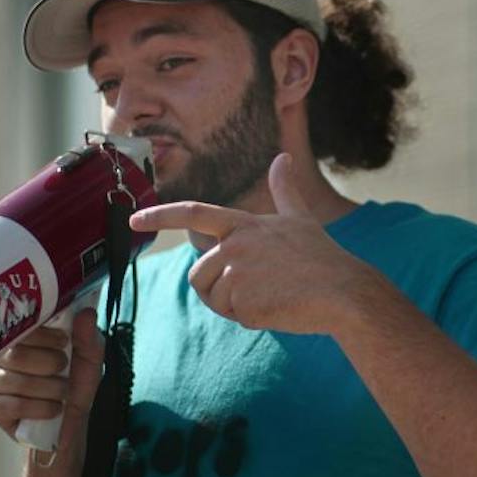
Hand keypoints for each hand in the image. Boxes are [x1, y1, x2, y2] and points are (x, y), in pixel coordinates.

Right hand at [0, 307, 103, 456]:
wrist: (71, 423)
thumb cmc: (76, 384)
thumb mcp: (90, 358)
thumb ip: (88, 336)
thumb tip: (87, 313)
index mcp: (24, 337)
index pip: (21, 326)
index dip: (45, 336)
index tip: (64, 343)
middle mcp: (2, 355)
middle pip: (17, 355)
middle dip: (50, 365)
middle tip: (63, 371)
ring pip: (16, 381)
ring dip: (49, 390)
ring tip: (61, 393)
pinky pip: (11, 405)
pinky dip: (39, 408)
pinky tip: (51, 409)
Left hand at [129, 153, 376, 333]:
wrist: (343, 292)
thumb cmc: (323, 258)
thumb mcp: (300, 218)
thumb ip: (284, 190)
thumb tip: (283, 157)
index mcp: (243, 223)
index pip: (193, 213)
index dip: (160, 216)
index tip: (134, 220)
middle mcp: (235, 243)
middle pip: (199, 273)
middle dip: (219, 288)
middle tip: (261, 288)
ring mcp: (237, 271)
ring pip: (212, 297)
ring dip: (235, 304)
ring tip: (271, 295)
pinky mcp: (242, 299)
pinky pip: (232, 315)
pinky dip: (251, 318)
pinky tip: (277, 307)